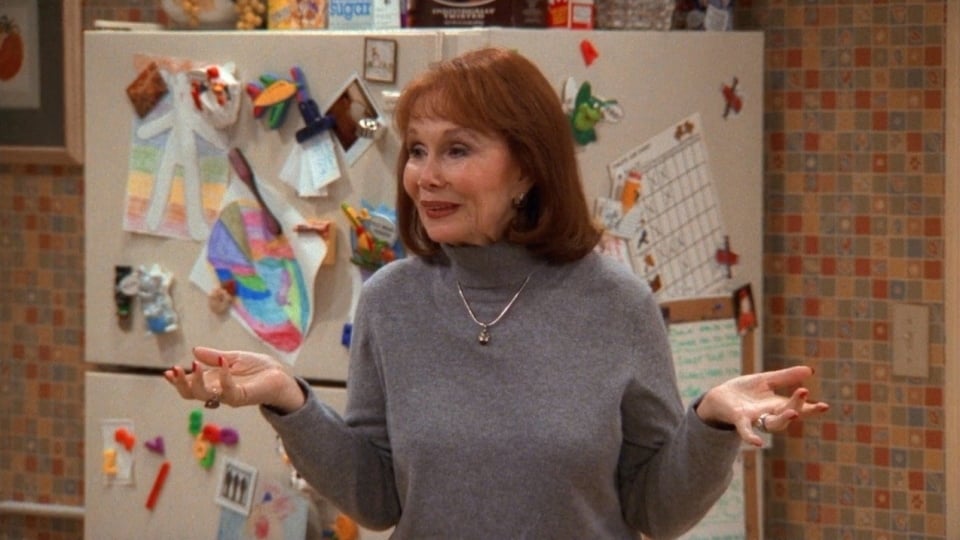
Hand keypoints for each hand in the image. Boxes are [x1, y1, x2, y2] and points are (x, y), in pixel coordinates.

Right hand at [163, 346, 304, 412]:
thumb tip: (195, 350)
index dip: (177, 381)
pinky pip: (228, 390)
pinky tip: (223, 362)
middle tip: (173, 370)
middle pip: (192, 394)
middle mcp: (218, 391)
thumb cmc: (258, 368)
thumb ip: (214, 356)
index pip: (190, 385)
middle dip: (180, 384)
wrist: (281, 375)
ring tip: (193, 365)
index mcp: (213, 382)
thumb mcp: (233, 358)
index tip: (166, 372)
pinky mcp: (243, 396)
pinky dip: (223, 375)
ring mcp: (229, 396)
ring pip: (205, 395)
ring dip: (196, 381)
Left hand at [695, 365, 828, 446]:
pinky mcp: (739, 419)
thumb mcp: (766, 380)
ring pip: (773, 423)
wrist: (719, 397)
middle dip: (797, 405)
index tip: (824, 406)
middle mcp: (769, 414)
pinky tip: (757, 443)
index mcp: (777, 405)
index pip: (798, 407)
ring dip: (784, 419)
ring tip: (793, 412)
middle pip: (788, 414)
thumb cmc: (745, 391)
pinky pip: (746, 430)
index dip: (811, 408)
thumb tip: (810, 371)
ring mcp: (755, 418)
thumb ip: (786, 377)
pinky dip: (751, 436)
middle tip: (804, 391)